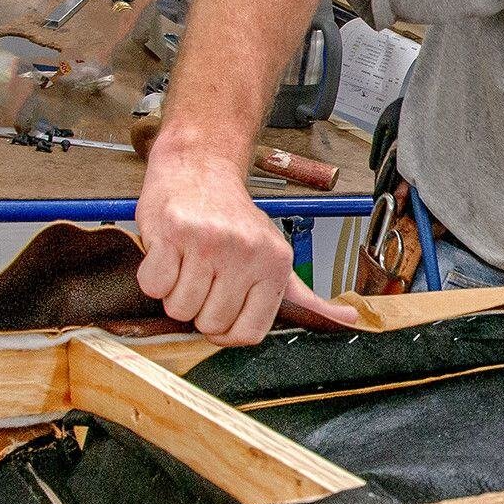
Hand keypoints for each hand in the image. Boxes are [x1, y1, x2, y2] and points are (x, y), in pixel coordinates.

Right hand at [135, 150, 359, 345]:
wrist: (200, 169)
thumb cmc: (235, 220)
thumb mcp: (277, 255)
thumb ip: (307, 296)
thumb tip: (349, 319)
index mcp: (276, 264)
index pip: (247, 334)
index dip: (226, 330)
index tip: (221, 309)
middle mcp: (246, 252)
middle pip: (210, 324)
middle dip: (199, 309)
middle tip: (203, 277)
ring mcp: (209, 242)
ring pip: (179, 309)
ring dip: (175, 293)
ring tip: (187, 263)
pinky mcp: (173, 232)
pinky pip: (153, 286)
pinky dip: (154, 277)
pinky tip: (169, 254)